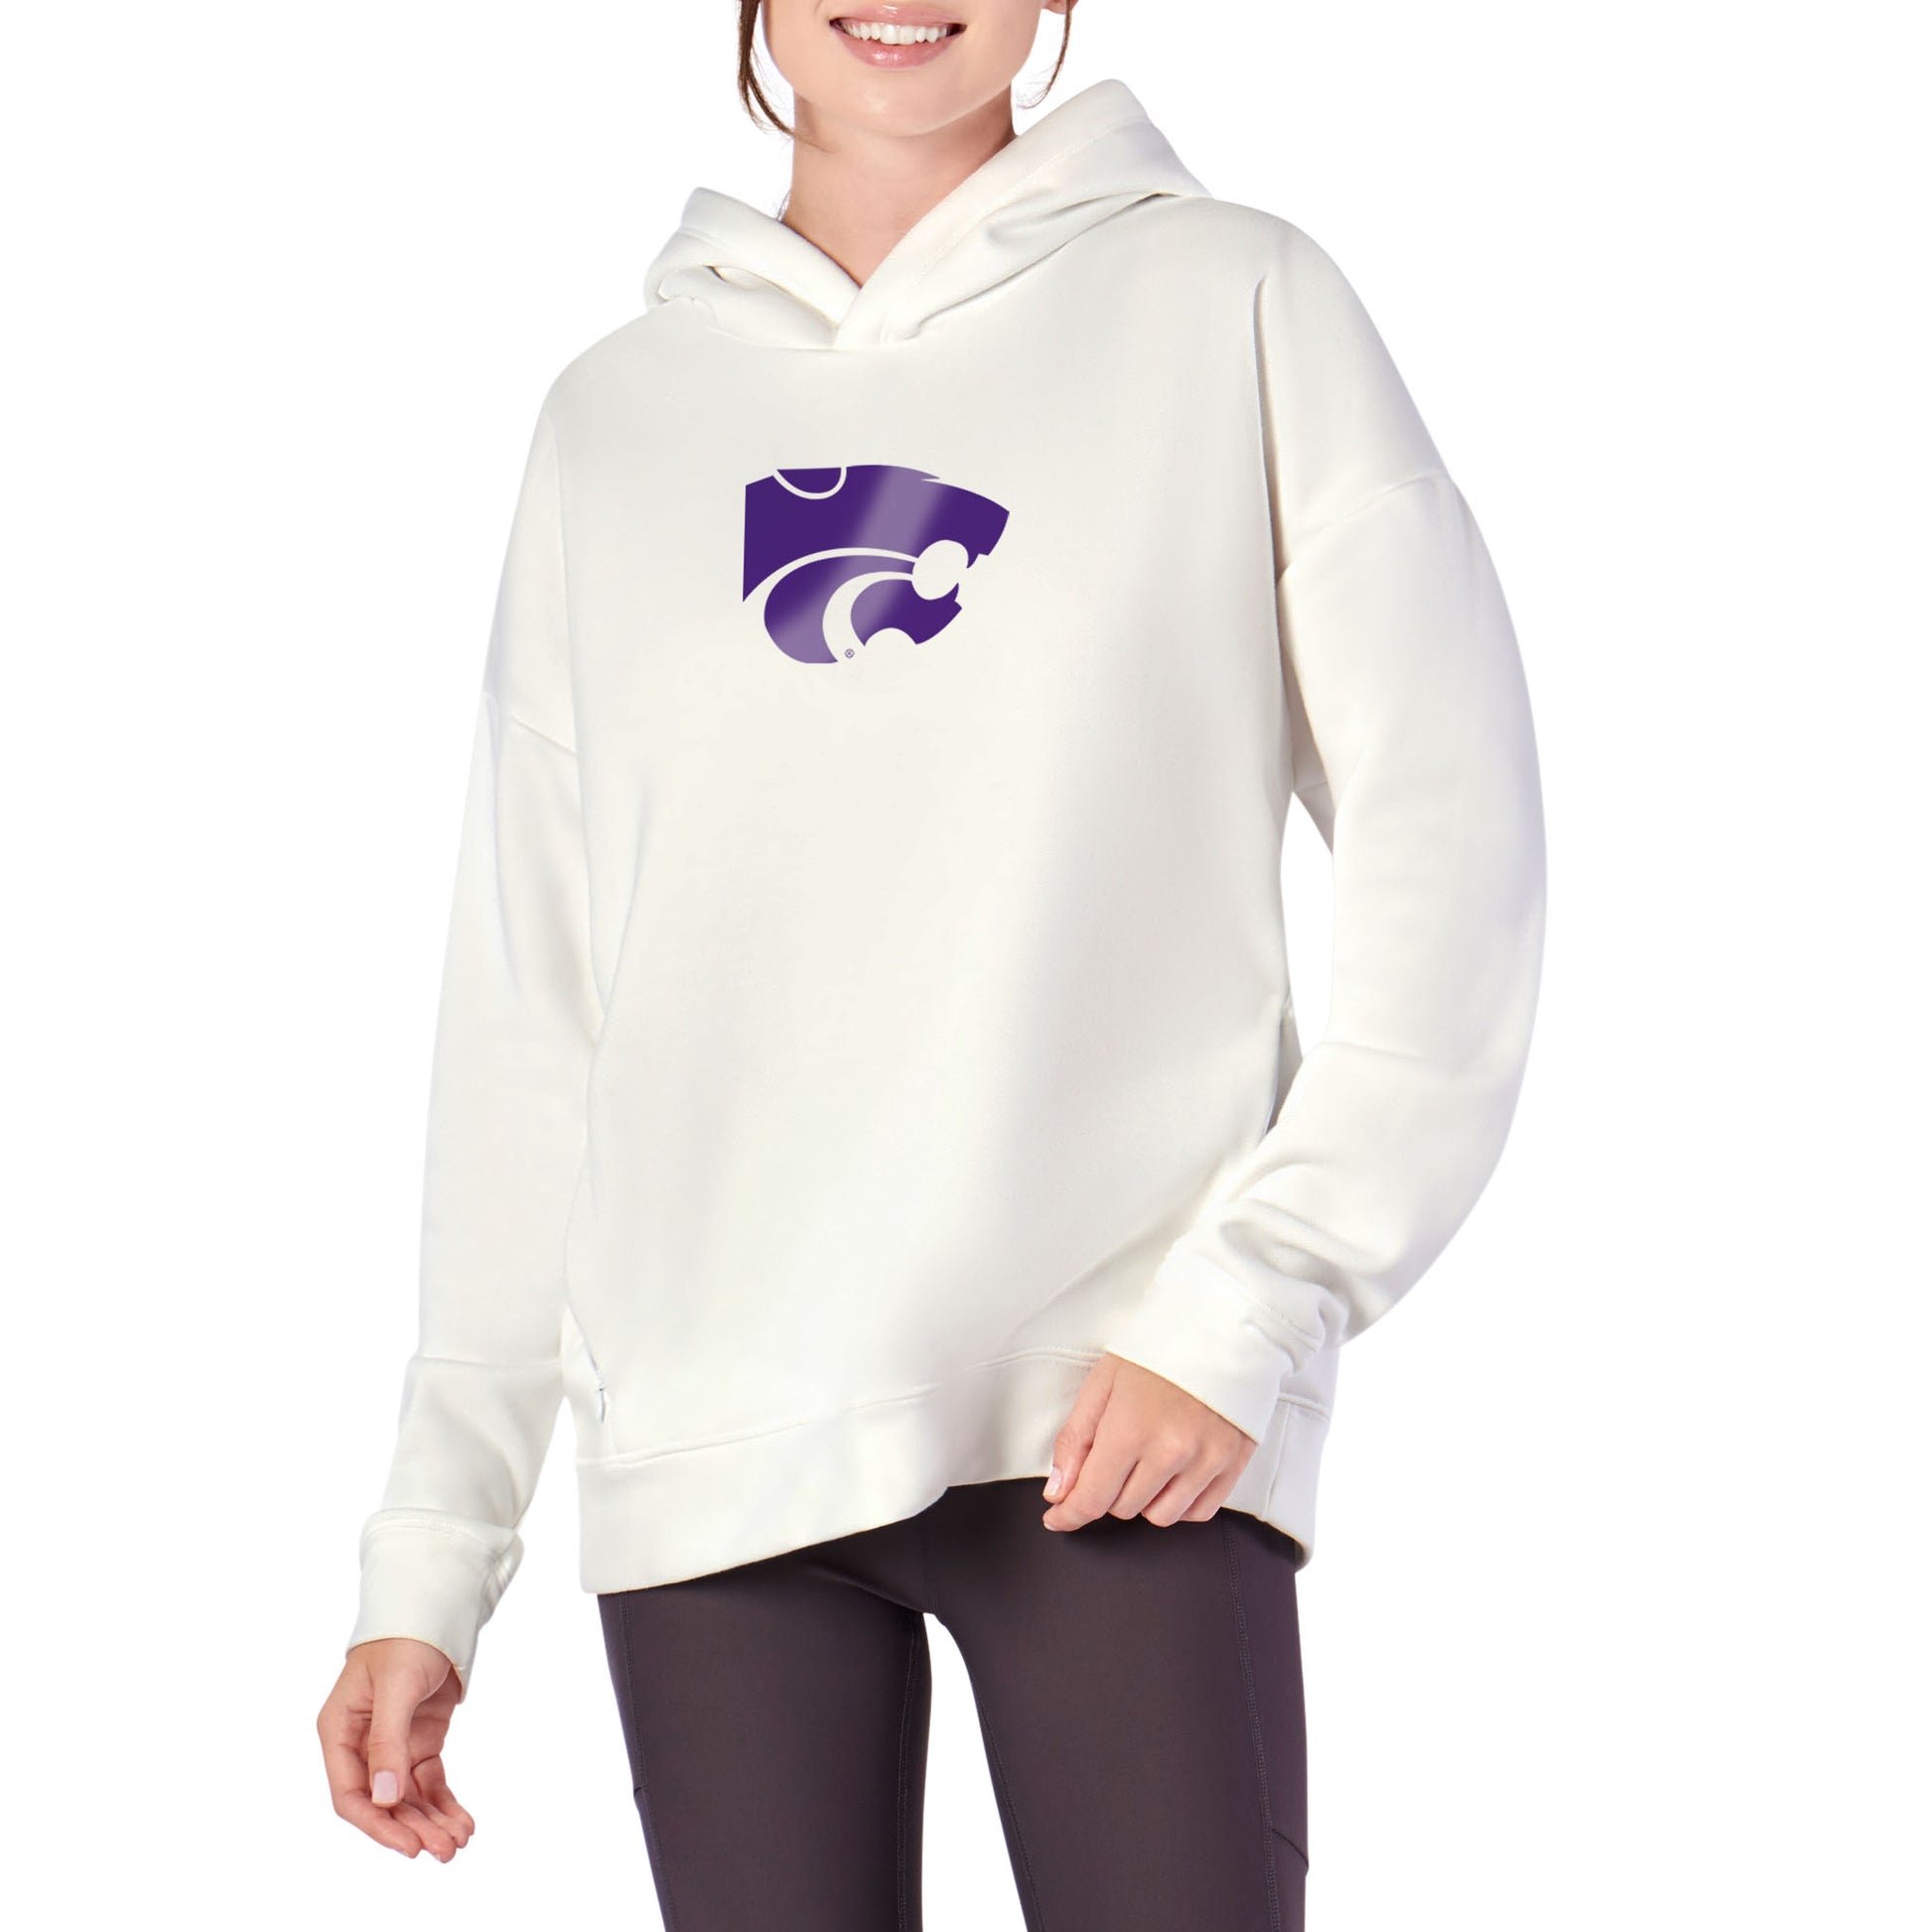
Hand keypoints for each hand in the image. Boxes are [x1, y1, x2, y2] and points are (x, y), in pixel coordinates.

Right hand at [317, 1639, 474, 1859]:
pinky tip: (462, 1820)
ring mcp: (392, 1744)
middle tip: (446, 1850)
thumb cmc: (406, 1638)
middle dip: (414, 1828)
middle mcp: (361, 1744)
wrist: (435, 1608)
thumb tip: (384, 1799)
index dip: (378, 1825)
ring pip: (408, 1797)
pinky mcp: (419, 1741)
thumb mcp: (396, 1686)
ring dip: (431, 1821)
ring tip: (459, 1841)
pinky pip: (428, 1781)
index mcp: (340, 1731)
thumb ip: (388, 1742)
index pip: (350, 1794)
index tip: (409, 1845)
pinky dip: (443, 1802)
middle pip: (383, 1802)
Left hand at [1041, 1352, 1257, 1529]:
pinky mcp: (1233, 1464)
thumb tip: (1058, 1491)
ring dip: (1144, 1499)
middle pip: (1123, 1508)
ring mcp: (1206, 1460)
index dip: (1069, 1514)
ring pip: (1160, 1517)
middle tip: (1114, 1454)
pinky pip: (1198, 1512)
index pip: (1092, 1498)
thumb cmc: (1158, 1349)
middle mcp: (1171, 1451)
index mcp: (1131, 1428)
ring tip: (1146, 1460)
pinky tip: (1173, 1474)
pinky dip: (1179, 1502)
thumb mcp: (1102, 1383)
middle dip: (1107, 1489)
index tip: (1057, 1517)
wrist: (1221, 1327)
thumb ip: (1075, 1440)